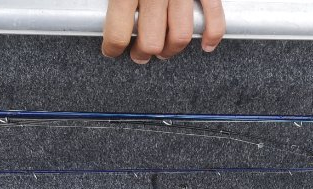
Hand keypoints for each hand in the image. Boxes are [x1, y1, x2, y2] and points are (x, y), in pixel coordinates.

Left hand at [102, 0, 225, 62]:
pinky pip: (213, 19)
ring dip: (170, 50)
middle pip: (151, 43)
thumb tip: (98, 11)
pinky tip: (205, 44)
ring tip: (163, 49)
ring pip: (179, 37)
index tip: (111, 50)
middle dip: (142, 53)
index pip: (118, 34)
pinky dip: (212, 36)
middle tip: (138, 53)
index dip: (112, 48)